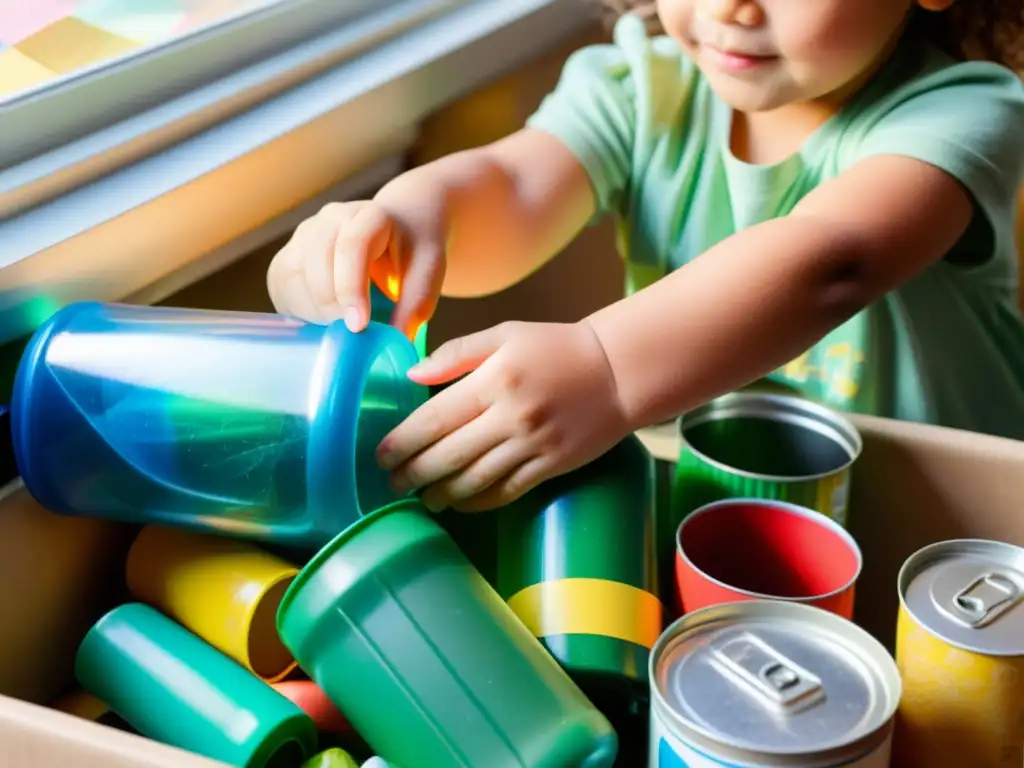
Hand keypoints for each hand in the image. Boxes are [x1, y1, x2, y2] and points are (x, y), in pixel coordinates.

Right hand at [266, 199, 445, 337]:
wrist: (400, 224)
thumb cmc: (413, 249)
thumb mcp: (429, 271)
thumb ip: (415, 304)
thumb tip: (396, 340)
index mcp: (370, 216)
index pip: (352, 247)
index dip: (351, 288)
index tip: (359, 326)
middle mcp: (332, 217)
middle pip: (317, 262)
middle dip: (332, 306)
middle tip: (353, 332)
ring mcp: (306, 233)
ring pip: (291, 275)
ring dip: (313, 310)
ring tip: (341, 324)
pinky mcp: (290, 253)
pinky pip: (280, 284)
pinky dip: (296, 308)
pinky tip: (321, 318)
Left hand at [376, 320, 631, 511]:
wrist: (618, 372)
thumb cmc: (556, 347)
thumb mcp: (506, 334)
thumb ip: (456, 353)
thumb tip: (412, 375)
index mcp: (495, 380)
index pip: (436, 418)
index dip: (404, 441)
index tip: (381, 456)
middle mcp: (511, 416)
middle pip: (449, 455)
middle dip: (414, 474)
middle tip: (392, 483)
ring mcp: (533, 445)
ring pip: (475, 480)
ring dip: (442, 493)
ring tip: (422, 498)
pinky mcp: (552, 465)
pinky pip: (507, 491)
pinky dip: (479, 502)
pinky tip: (460, 503)